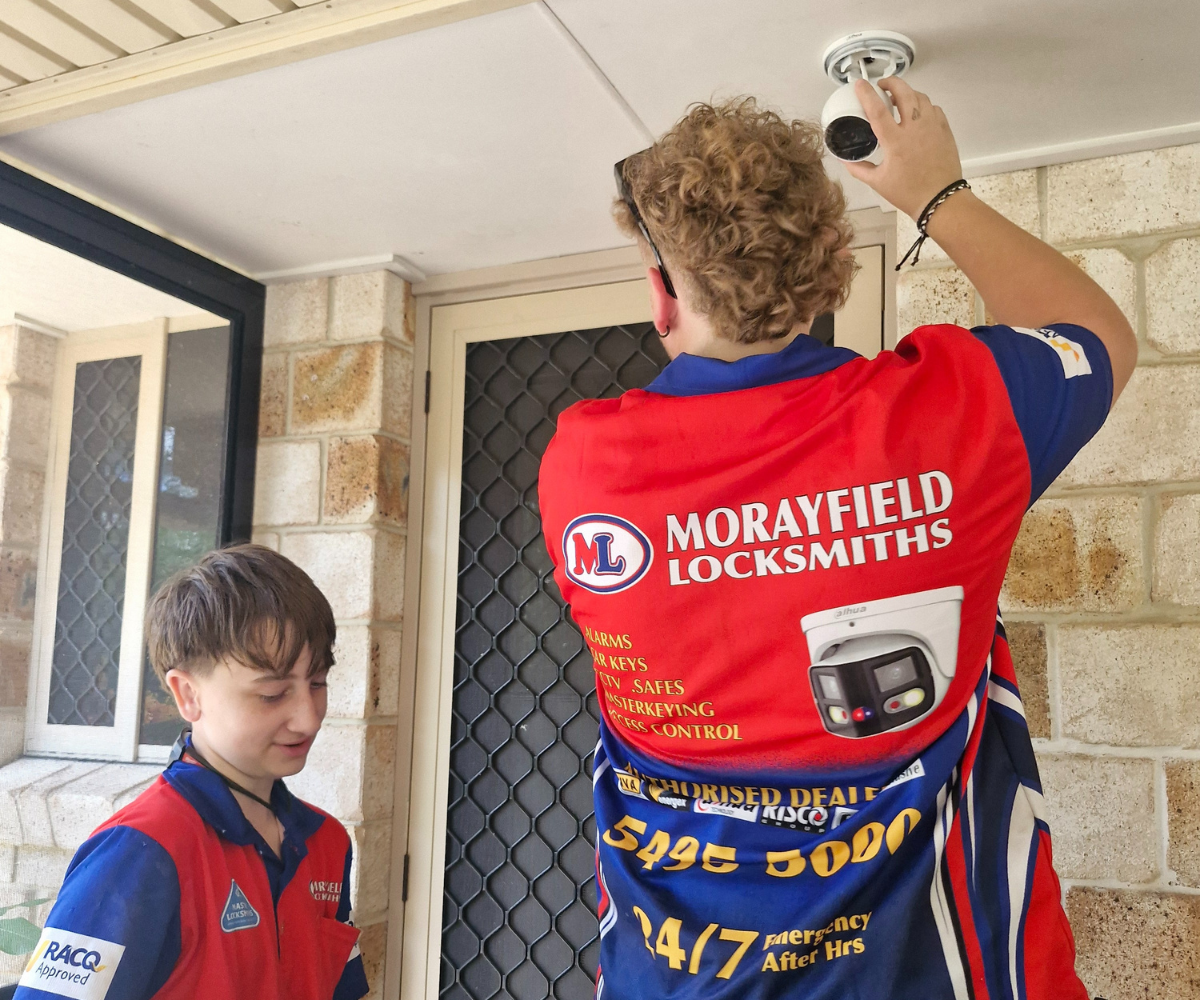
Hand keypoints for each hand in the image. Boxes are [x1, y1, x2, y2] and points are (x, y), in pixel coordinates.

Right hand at [843, 78, 962, 219]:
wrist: (940, 199)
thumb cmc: (908, 192)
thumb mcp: (878, 182)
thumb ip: (859, 169)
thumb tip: (845, 160)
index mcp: (895, 141)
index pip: (877, 110)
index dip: (867, 94)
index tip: (860, 84)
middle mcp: (914, 128)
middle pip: (903, 92)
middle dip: (891, 83)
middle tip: (883, 85)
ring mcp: (932, 126)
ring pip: (920, 97)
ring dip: (908, 92)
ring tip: (900, 98)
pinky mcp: (944, 129)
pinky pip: (933, 108)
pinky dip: (923, 105)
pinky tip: (917, 113)